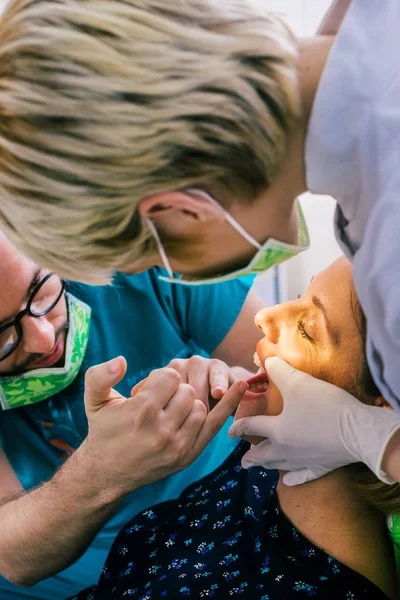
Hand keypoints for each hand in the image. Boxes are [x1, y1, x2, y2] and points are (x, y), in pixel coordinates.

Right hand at [83, 357, 247, 495]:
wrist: (107, 473)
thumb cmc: (103, 431)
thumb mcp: (94, 401)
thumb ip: (100, 375)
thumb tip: (121, 360)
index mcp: (141, 411)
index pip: (170, 377)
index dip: (160, 379)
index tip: (150, 390)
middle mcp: (161, 430)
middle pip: (187, 391)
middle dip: (175, 391)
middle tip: (159, 402)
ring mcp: (177, 445)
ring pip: (200, 406)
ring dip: (188, 403)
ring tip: (170, 411)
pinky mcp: (187, 456)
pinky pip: (214, 425)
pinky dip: (228, 405)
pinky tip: (241, 385)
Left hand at [229, 357, 399, 485]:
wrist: (359, 431)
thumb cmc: (325, 406)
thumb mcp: (298, 381)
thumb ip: (279, 370)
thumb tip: (268, 360)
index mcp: (277, 430)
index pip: (252, 427)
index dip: (239, 427)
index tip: (230, 432)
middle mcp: (286, 449)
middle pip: (263, 454)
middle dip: (251, 458)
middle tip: (242, 461)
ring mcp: (304, 460)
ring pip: (280, 465)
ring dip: (268, 465)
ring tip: (261, 466)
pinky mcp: (323, 466)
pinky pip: (303, 476)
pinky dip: (294, 478)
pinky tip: (288, 481)